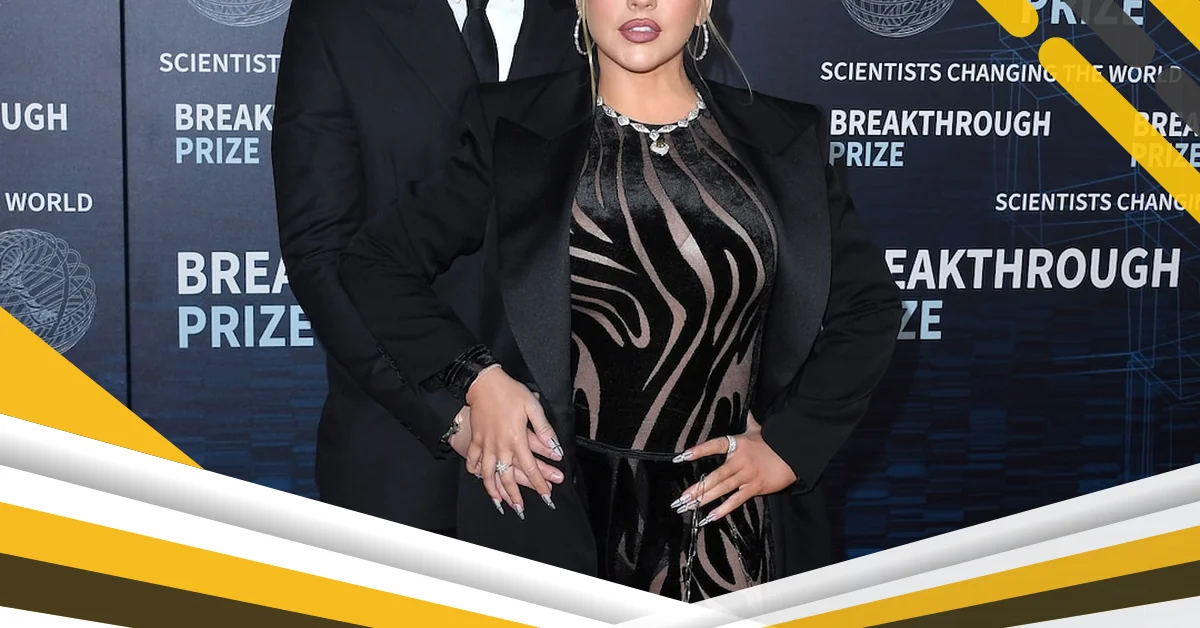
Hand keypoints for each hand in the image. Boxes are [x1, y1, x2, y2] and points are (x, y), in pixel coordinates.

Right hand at [463, 367, 563, 518]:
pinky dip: (475, 472)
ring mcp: (486, 445)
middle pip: (507, 477)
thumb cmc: (511, 393)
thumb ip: (543, 429)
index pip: (531, 467)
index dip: (539, 483)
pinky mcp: (476, 440)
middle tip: (521, 509)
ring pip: (488, 474)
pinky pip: (473, 461)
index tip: (547, 495)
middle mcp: (500, 447)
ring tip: (500, 503)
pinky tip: (479, 478)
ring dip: (494, 491)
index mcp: (517, 439)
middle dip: (515, 495)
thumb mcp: (532, 406)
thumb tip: (555, 447)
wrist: (484, 384)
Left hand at [669, 413, 796, 525]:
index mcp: (738, 444)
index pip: (715, 446)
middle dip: (698, 487)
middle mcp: (739, 460)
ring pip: (723, 488)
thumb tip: (749, 411)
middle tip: (682, 497)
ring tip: (690, 506)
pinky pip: (737, 499)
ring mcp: (747, 475)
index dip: (699, 450)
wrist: (795, 454)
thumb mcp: (759, 430)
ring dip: (706, 498)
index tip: (682, 456)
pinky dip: (724, 508)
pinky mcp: (755, 487)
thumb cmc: (774, 442)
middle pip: (715, 475)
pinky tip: (711, 516)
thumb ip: (750, 423)